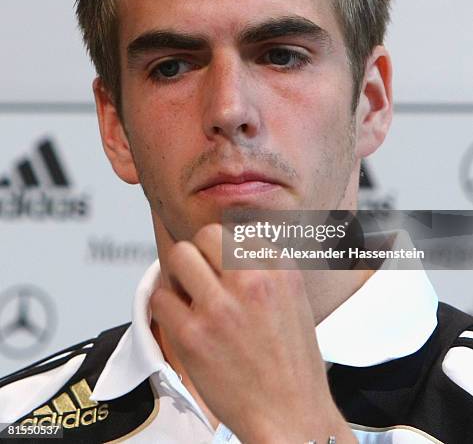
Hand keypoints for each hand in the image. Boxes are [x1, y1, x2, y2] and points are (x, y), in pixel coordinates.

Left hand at [151, 223, 355, 443]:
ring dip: (179, 274)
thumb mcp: (294, 299)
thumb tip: (235, 242)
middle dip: (200, 254)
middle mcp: (251, 281)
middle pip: (205, 235)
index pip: (237, 230)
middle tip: (201, 275)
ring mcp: (219, 307)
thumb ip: (266, 266)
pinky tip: (182, 320)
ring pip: (179, 256)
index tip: (221, 262)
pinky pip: (161, 297)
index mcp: (279, 270)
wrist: (290, 415)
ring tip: (189, 294)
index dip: (224, 248)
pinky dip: (166, 306)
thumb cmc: (292, 364)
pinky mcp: (192, 335)